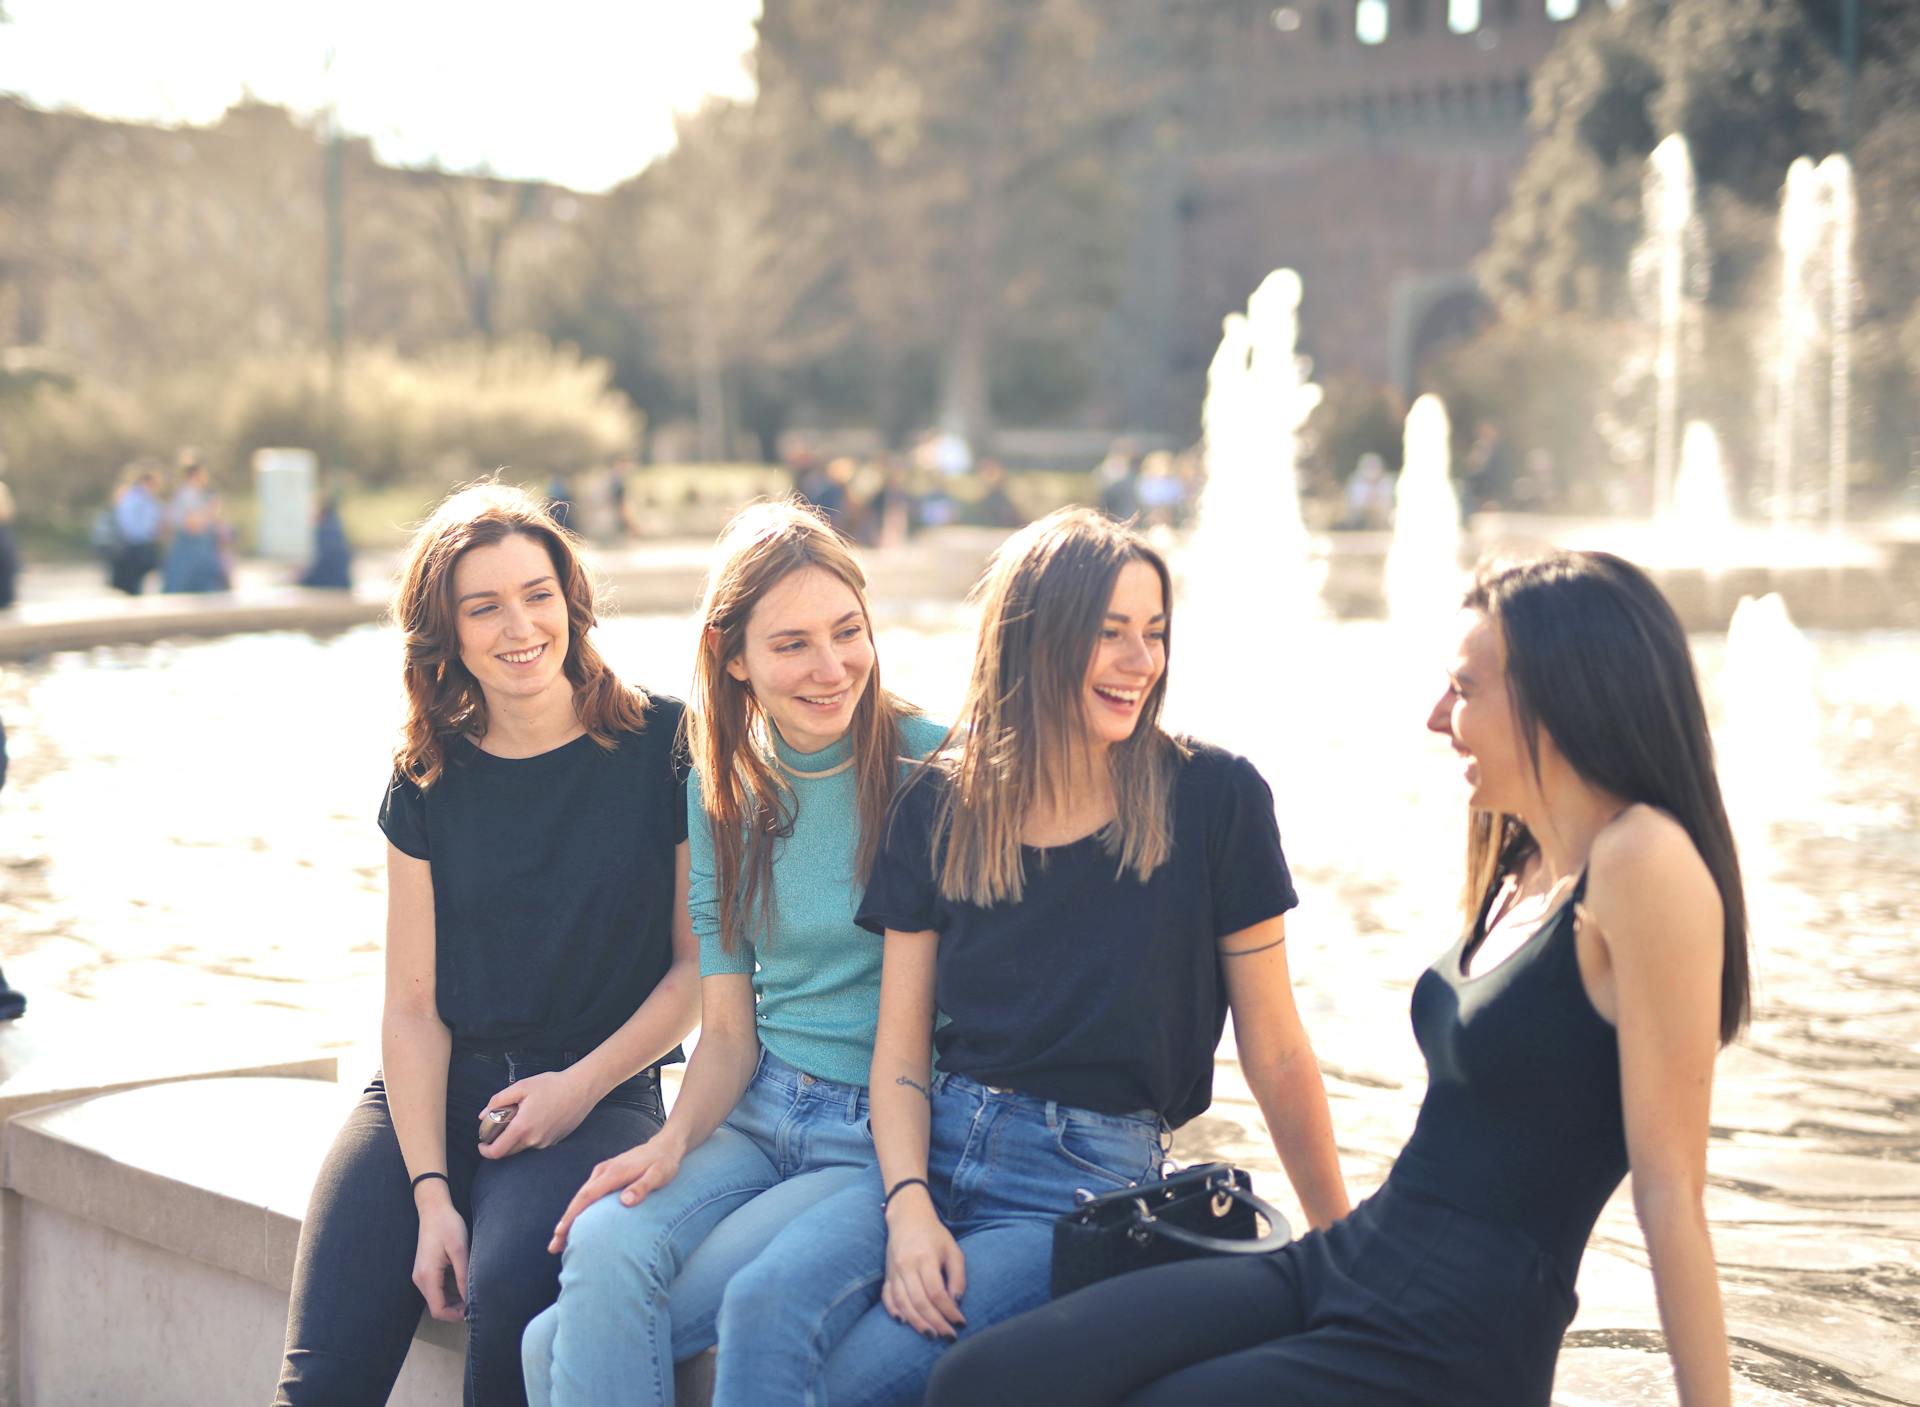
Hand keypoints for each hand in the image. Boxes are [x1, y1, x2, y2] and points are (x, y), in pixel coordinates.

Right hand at [412, 1195, 469, 1321]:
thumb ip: (464, 1276)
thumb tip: (470, 1299)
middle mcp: (420, 1279)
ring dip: (454, 1300)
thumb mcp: (460, 1250)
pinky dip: (451, 1291)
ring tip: (473, 1291)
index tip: (473, 1310)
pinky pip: (437, 1288)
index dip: (455, 1315)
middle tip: (477, 1301)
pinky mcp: (425, 1270)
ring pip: (438, 1298)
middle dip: (457, 1309)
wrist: (434, 1209)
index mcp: (428, 1276)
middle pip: (437, 1306)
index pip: (438, 1310)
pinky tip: (464, 1282)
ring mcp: (421, 1275)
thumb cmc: (447, 1226)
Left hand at [479, 1069, 596, 1159]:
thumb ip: (498, 1100)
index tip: (482, 1143)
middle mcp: (534, 1140)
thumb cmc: (552, 1085)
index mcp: (522, 1128)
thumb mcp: (521, 1087)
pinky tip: (536, 1119)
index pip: (497, 1152)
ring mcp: (546, 1142)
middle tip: (497, 1129)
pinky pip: (536, 1143)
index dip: (485, 1151)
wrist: (582, 1088)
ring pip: (523, 1148)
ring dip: (515, 1139)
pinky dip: (530, 1136)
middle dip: (498, 1144)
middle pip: (508, 1152)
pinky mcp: (555, 1141)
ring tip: (520, 1119)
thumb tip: (483, 1115)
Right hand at [548, 1135, 684, 1253]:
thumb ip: (643, 1187)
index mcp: (614, 1172)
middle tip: (554, 1246)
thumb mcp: (659, 1175)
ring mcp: (602, 1172)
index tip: (561, 1232)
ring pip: (581, 1197)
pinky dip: (578, 1210)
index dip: (573, 1215)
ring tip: (560, 1242)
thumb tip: (625, 1201)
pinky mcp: (605, 1175)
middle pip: (579, 1199)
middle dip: (565, 1222)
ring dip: (569, 1218)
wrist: (665, 1146)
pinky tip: (576, 1224)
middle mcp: (603, 1171)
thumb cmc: (664, 1163)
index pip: (587, 1196)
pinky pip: (587, 1194)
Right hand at [880, 1193, 966, 1339]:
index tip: (961, 1323)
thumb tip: (956, 1302)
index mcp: (925, 1258)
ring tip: (931, 1335)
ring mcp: (894, 1271)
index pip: (936, 1292)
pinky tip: (903, 1322)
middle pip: (919, 1302)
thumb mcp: (953, 1250)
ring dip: (917, 1323)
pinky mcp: (887, 1275)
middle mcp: (907, 1266)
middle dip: (935, 1323)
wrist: (907, 1218)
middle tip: (948, 1337)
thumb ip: (957, 1276)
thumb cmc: (934, 1235)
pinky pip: (887, 1297)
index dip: (949, 1311)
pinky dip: (894, 1311)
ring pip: (903, 1303)